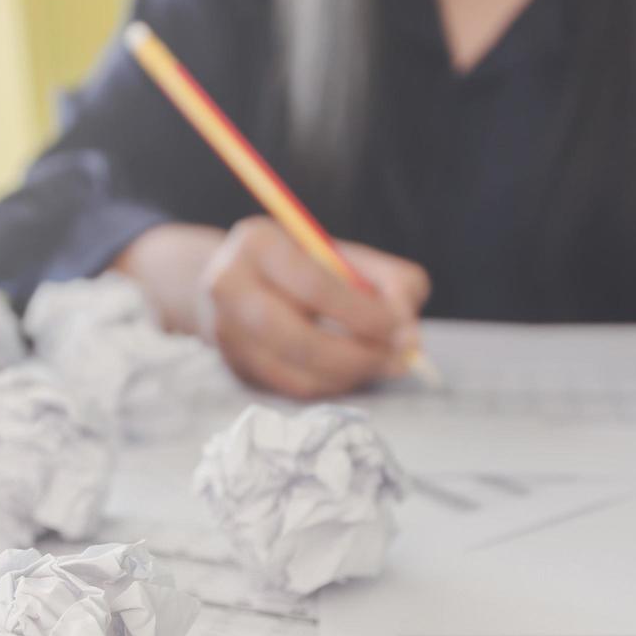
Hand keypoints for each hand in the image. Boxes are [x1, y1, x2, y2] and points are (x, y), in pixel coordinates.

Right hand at [112, 218, 429, 398]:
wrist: (241, 280)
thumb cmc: (307, 265)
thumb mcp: (351, 257)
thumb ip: (393, 284)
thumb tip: (409, 338)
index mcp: (258, 245)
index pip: (315, 287)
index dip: (364, 314)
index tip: (399, 329)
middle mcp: (230, 289)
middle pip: (298, 340)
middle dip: (358, 356)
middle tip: (396, 359)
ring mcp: (227, 335)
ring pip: (298, 374)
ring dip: (350, 376)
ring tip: (380, 364)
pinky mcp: (237, 369)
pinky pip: (294, 390)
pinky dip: (332, 386)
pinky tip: (352, 371)